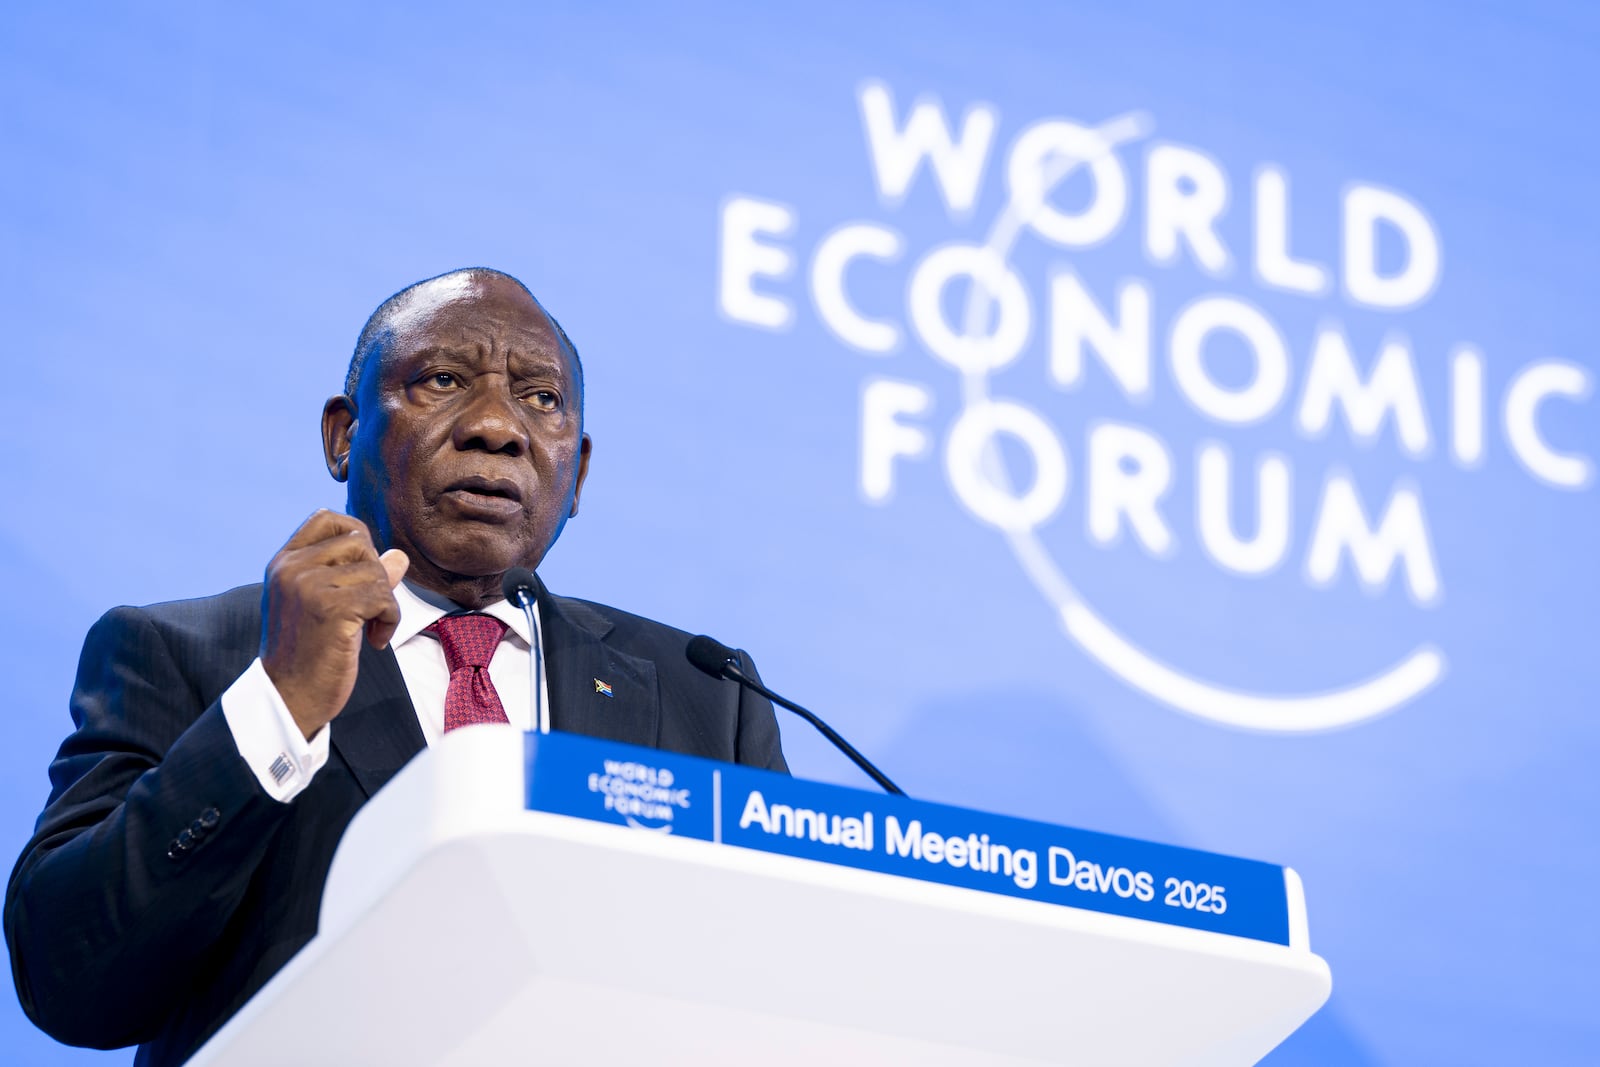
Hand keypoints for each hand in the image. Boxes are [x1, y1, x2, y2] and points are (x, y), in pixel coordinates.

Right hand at [260, 510, 408, 738]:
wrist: (289, 697)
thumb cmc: (309, 653)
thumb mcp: (326, 605)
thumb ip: (357, 577)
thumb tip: (398, 556)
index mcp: (284, 562)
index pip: (328, 518)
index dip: (358, 538)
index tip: (364, 573)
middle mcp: (292, 567)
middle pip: (360, 542)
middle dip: (376, 575)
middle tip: (369, 609)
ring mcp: (309, 585)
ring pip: (376, 570)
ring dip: (385, 602)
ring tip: (371, 629)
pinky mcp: (331, 607)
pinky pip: (384, 597)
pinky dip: (389, 620)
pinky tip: (374, 642)